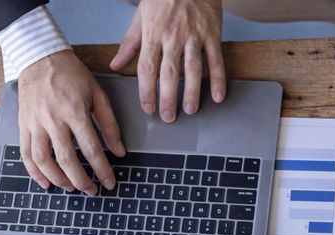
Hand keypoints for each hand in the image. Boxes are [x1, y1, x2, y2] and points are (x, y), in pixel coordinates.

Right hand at [18, 50, 125, 194]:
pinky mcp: (23, 124)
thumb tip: (119, 151)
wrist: (39, 57)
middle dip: (81, 180)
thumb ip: (109, 124)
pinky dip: (34, 172)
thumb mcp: (97, 94)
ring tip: (70, 188)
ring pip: (43, 160)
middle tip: (92, 191)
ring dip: (58, 179)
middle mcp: (52, 119)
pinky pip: (26, 153)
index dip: (102, 169)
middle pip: (67, 159)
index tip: (109, 182)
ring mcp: (35, 123)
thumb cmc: (70, 74)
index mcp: (74, 111)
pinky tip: (45, 182)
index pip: (91, 148)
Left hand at [110, 0, 226, 121]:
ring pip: (193, 69)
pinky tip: (217, 96)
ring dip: (192, 92)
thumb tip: (116, 64)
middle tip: (168, 117)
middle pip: (169, 73)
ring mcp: (194, 36)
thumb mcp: (141, 16)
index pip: (147, 68)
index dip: (147, 91)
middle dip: (168, 98)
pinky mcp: (212, 34)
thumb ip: (130, 43)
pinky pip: (216, 60)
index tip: (147, 108)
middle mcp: (173, 37)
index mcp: (153, 33)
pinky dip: (218, 79)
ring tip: (190, 110)